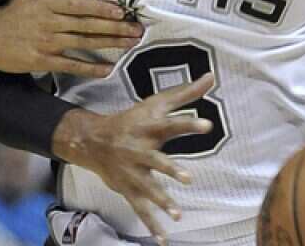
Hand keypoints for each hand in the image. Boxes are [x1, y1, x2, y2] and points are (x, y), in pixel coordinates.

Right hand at [0, 0, 142, 76]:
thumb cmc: (10, 10)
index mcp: (48, 3)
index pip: (79, 5)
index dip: (101, 8)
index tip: (122, 11)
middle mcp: (50, 22)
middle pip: (88, 24)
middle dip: (114, 27)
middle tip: (138, 29)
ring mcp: (47, 43)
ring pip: (84, 43)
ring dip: (109, 44)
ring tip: (130, 45)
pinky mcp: (43, 61)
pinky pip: (71, 65)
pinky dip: (90, 68)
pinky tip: (108, 69)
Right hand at [53, 74, 216, 244]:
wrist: (93, 140)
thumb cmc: (132, 120)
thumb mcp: (155, 103)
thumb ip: (185, 93)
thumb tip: (211, 76)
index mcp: (149, 128)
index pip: (171, 124)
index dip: (188, 124)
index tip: (207, 123)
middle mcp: (140, 151)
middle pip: (156, 160)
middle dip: (170, 169)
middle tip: (187, 177)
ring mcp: (133, 172)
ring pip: (147, 188)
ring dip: (161, 201)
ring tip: (177, 214)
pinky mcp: (129, 189)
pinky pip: (141, 209)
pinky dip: (152, 225)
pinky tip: (163, 239)